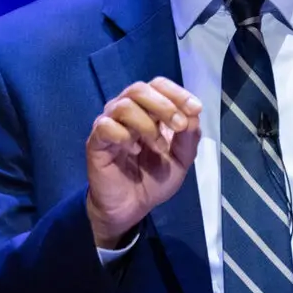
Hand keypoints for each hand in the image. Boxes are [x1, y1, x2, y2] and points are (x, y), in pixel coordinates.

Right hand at [86, 78, 202, 247]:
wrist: (132, 207)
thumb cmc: (154, 179)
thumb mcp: (181, 159)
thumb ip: (189, 137)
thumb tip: (193, 115)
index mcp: (148, 110)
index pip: (159, 85)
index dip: (178, 93)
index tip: (196, 109)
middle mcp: (126, 111)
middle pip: (139, 89)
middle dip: (164, 105)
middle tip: (178, 126)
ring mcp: (109, 124)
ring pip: (124, 106)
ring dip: (147, 125)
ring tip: (159, 148)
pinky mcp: (96, 141)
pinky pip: (105, 126)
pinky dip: (124, 136)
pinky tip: (134, 151)